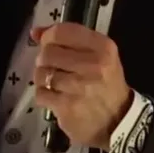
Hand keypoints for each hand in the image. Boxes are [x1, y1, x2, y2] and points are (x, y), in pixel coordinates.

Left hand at [32, 23, 132, 149]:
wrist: (118, 121)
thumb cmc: (106, 84)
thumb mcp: (98, 55)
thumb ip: (69, 40)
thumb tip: (35, 32)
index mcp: (103, 47)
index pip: (62, 31)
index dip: (48, 36)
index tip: (48, 43)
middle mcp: (93, 65)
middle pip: (48, 52)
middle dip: (45, 59)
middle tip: (54, 68)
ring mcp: (79, 87)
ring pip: (41, 73)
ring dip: (43, 79)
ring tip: (56, 84)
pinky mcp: (67, 107)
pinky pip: (41, 93)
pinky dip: (44, 95)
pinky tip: (56, 97)